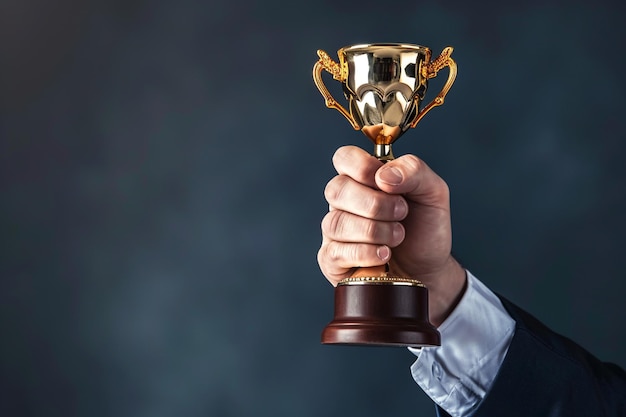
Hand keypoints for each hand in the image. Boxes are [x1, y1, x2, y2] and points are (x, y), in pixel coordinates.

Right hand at [317, 146, 466, 325]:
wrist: (429, 269)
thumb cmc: (425, 228)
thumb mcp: (433, 192)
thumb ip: (414, 171)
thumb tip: (383, 175)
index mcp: (363, 178)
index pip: (344, 158)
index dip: (362, 167)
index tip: (386, 183)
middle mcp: (344, 202)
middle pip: (337, 190)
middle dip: (375, 204)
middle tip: (402, 213)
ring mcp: (335, 231)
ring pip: (336, 223)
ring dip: (374, 230)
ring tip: (398, 236)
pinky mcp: (332, 259)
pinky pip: (336, 252)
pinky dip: (365, 252)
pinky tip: (384, 254)